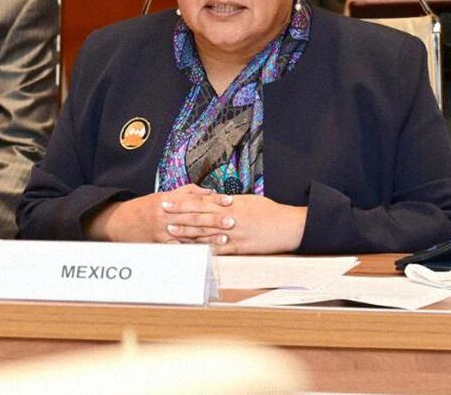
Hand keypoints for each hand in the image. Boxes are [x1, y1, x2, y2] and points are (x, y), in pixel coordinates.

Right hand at [85, 184, 225, 242]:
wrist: (121, 222)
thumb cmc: (145, 207)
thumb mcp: (164, 194)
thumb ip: (188, 192)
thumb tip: (210, 191)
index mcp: (168, 200)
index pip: (195, 199)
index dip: (213, 200)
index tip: (228, 201)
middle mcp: (166, 215)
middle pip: (194, 217)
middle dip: (214, 219)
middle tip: (232, 220)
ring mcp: (163, 231)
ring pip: (189, 234)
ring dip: (208, 236)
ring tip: (225, 237)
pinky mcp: (161, 245)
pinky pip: (180, 248)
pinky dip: (194, 250)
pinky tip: (206, 251)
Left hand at [164, 194, 306, 253]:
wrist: (288, 225)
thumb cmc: (270, 211)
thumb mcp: (249, 201)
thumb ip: (230, 202)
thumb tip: (217, 200)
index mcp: (230, 205)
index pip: (201, 202)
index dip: (183, 201)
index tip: (168, 200)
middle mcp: (229, 218)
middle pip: (199, 216)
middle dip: (179, 215)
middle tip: (162, 213)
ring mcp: (233, 234)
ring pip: (206, 233)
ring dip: (187, 233)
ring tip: (170, 231)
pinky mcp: (240, 248)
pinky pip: (220, 250)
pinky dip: (205, 250)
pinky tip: (192, 251)